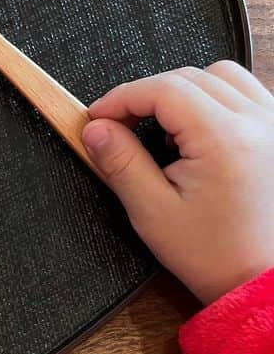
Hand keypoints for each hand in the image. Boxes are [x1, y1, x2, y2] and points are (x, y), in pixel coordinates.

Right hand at [82, 61, 273, 303]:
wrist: (259, 277)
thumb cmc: (213, 253)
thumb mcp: (152, 212)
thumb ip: (121, 163)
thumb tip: (96, 129)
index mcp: (226, 140)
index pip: (165, 89)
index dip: (122, 97)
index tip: (97, 117)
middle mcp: (258, 122)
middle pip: (190, 77)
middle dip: (147, 94)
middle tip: (119, 125)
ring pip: (221, 75)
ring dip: (182, 90)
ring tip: (160, 126)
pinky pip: (245, 90)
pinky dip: (213, 97)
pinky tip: (195, 127)